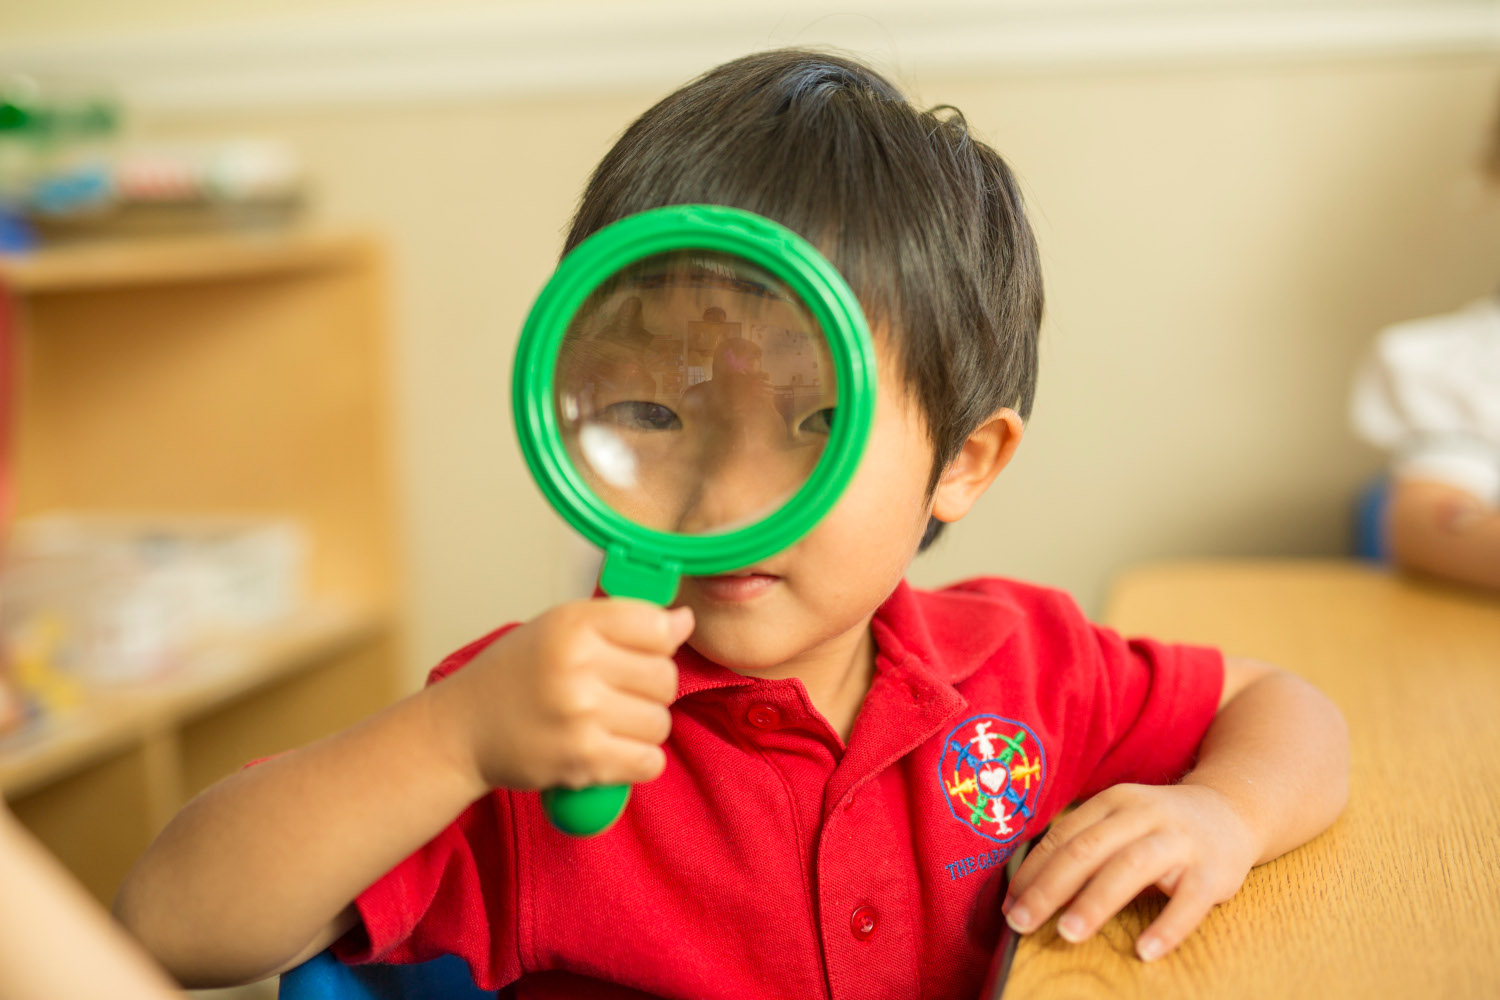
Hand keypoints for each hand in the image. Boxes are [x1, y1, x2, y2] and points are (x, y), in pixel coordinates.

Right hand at [427, 599, 692, 796]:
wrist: (461, 729)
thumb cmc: (515, 674)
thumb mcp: (559, 627)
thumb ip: (621, 620)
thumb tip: (684, 621)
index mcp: (574, 623)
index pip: (658, 627)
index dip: (658, 643)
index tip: (639, 653)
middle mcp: (578, 664)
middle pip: (666, 678)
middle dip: (649, 690)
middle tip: (616, 693)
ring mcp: (581, 714)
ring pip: (660, 723)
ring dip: (642, 729)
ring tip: (607, 723)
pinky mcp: (583, 760)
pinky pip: (649, 762)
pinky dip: (637, 760)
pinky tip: (611, 750)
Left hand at [1002, 782, 1258, 961]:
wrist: (1232, 811)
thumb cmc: (1158, 827)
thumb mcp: (1118, 822)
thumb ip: (1082, 846)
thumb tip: (1027, 891)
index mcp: (1112, 802)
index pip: (1062, 836)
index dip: (1032, 871)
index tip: (1009, 905)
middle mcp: (1142, 814)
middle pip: (1086, 850)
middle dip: (1049, 888)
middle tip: (1021, 922)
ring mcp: (1179, 840)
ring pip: (1130, 867)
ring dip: (1095, 902)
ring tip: (1068, 934)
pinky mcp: (1213, 871)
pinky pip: (1188, 902)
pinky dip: (1166, 927)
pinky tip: (1144, 951)